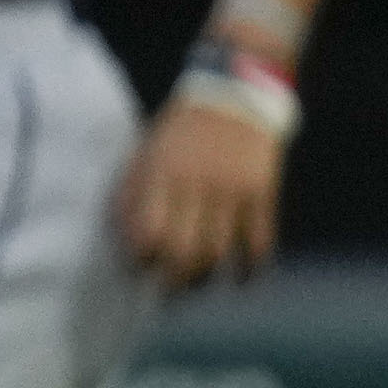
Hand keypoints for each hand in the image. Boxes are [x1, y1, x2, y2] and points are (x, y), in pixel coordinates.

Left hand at [116, 94, 283, 285]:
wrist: (235, 94)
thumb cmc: (180, 128)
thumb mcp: (147, 151)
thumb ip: (134, 190)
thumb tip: (126, 236)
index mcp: (162, 174)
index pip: (148, 233)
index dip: (140, 260)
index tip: (138, 269)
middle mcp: (197, 185)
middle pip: (184, 252)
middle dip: (173, 282)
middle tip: (167, 293)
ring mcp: (233, 191)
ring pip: (220, 253)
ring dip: (207, 278)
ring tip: (197, 286)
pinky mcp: (262, 193)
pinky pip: (258, 242)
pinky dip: (250, 267)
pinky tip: (241, 277)